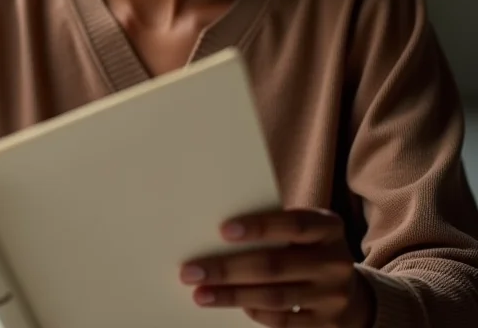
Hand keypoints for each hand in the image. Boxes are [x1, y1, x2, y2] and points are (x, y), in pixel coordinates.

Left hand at [180, 208, 375, 327]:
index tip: (223, 230)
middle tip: (191, 270)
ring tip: (200, 293)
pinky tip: (230, 304)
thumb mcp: (304, 230)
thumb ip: (274, 227)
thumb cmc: (308, 247)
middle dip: (228, 269)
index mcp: (329, 227)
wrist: (350, 289)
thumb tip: (216, 230)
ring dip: (232, 296)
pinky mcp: (326, 325)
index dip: (259, 226)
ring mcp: (333, 297)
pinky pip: (283, 321)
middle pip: (275, 265)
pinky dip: (254, 312)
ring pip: (275, 297)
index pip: (293, 224)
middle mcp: (335, 261)